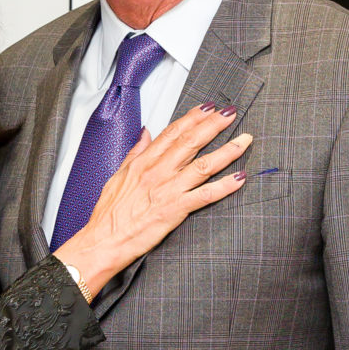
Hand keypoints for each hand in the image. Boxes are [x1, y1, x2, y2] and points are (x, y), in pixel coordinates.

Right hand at [53, 105, 250, 297]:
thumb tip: (145, 134)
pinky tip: (239, 178)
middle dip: (214, 124)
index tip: (208, 108)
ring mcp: (168, 190)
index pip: (172, 133)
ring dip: (227, 151)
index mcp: (143, 163)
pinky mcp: (175, 210)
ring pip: (204, 164)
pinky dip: (225, 186)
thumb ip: (135, 153)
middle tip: (231, 113)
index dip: (193, 117)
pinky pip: (205, 195)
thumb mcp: (118, 175)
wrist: (103, 242)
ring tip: (245, 140)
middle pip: (191, 141)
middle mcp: (158, 172)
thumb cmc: (109, 215)